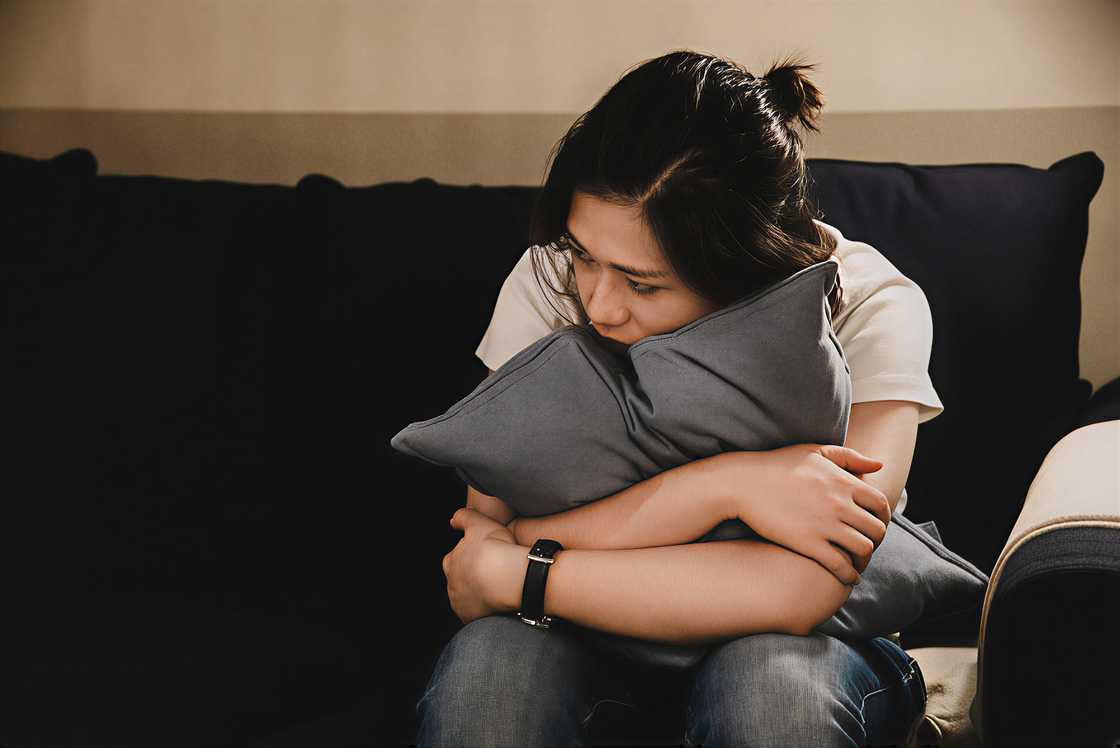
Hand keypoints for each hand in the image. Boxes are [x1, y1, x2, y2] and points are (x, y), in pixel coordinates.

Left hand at [443, 508, 517, 623]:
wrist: (512, 580)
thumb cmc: (496, 550)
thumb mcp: (479, 523)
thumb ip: (464, 517)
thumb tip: (453, 521)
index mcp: (450, 562)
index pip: (457, 557)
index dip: (472, 554)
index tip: (487, 553)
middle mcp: (451, 585)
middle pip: (462, 578)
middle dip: (474, 575)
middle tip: (493, 570)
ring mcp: (461, 604)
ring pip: (469, 596)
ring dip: (480, 591)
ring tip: (498, 586)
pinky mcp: (472, 619)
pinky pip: (478, 612)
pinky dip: (486, 607)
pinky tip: (499, 600)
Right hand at [719, 444, 890, 585]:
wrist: (743, 483)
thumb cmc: (778, 464)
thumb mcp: (815, 452)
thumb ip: (849, 457)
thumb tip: (879, 464)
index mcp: (843, 481)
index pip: (881, 504)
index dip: (883, 517)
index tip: (875, 523)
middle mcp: (839, 503)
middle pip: (876, 529)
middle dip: (876, 540)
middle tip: (867, 545)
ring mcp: (824, 525)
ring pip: (863, 549)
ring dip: (864, 559)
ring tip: (857, 562)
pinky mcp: (808, 543)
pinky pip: (840, 565)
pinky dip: (849, 575)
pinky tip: (848, 578)